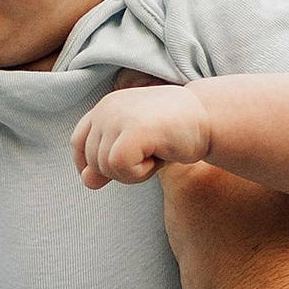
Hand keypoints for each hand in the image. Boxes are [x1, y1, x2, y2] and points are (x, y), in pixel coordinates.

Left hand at [73, 82, 213, 186]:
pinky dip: (139, 174)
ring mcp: (117, 116)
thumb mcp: (135, 147)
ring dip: (134, 172)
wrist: (209, 118)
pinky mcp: (132, 129)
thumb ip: (108, 162)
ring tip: (157, 152)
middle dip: (120, 171)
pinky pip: (119, 167)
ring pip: (105, 168)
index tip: (113, 171)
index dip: (89, 164)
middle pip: (92, 162)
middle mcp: (107, 108)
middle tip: (150, 155)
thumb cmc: (174, 132)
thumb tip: (86, 181)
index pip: (78, 142)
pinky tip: (158, 157)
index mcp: (105, 106)